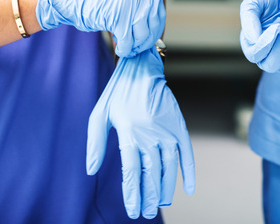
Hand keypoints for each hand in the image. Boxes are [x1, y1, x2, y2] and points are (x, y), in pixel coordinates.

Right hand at [35, 0, 164, 56]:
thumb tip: (158, 36)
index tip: (147, 41)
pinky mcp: (119, 17)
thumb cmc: (98, 0)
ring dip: (134, 46)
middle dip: (144, 41)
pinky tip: (120, 50)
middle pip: (153, 25)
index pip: (159, 13)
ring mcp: (130, 2)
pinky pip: (128, 41)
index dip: (154, 31)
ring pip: (141, 35)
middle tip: (136, 48)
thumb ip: (142, 9)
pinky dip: (125, 49)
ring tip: (126, 47)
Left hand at [86, 49, 194, 219]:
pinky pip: (186, 153)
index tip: (132, 210)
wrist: (142, 69)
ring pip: (169, 167)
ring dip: (166, 188)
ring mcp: (167, 130)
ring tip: (160, 204)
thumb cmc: (117, 93)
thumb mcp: (99, 115)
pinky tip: (187, 188)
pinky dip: (188, 171)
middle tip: (144, 213)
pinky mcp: (178, 125)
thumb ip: (95, 144)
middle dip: (148, 197)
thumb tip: (90, 171)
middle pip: (151, 174)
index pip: (132, 172)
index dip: (133, 193)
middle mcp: (150, 134)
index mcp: (129, 133)